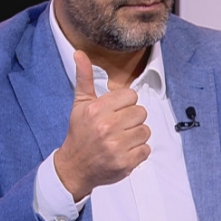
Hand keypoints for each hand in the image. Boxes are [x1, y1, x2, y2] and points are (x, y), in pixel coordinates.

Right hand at [53, 50, 150, 200]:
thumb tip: (79, 53)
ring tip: (121, 140)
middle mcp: (106, 127)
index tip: (115, 112)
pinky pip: (146, 150)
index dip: (125, 104)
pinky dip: (138, 152)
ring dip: (136, 136)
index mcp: (97, 109)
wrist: (74, 167)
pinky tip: (124, 152)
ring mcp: (116, 146)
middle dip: (132, 119)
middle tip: (119, 127)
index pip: (131, 96)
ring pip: (145, 131)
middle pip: (141, 113)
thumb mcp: (80, 104)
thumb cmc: (79, 133)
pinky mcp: (125, 163)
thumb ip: (84, 77)